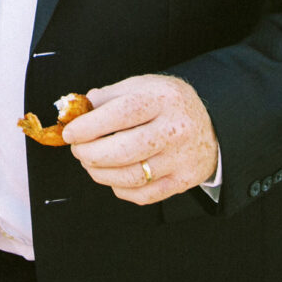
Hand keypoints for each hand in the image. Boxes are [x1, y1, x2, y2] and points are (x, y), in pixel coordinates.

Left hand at [63, 74, 218, 205]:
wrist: (211, 126)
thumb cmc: (167, 105)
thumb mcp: (141, 86)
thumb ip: (107, 96)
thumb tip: (74, 112)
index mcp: (162, 99)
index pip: (121, 114)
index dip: (89, 126)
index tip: (70, 133)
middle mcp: (175, 129)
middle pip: (124, 150)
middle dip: (90, 153)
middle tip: (77, 150)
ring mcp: (181, 158)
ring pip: (130, 176)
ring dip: (100, 173)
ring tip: (90, 162)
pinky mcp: (183, 181)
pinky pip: (143, 194)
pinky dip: (119, 188)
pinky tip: (113, 175)